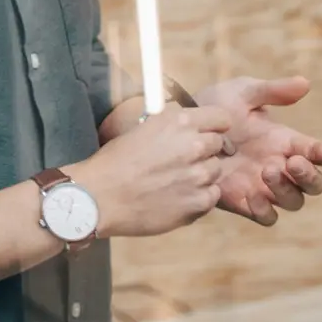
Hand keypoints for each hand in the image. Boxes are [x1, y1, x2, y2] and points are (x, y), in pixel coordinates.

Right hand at [71, 104, 229, 236]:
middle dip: (206, 150)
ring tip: (179, 181)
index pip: (221, 118)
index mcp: (178, 122)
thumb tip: (183, 126)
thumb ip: (169, 127)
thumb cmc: (114, 159)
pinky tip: (178, 197)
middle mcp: (194, 145)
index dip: (214, 126)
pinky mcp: (199, 203)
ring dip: (202, 174)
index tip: (206, 133)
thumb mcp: (141, 129)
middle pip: (220, 144)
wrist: (100, 196)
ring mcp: (199, 176)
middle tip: (185, 159)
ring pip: (216, 171)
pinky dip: (200, 196)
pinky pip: (212, 196)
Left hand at [194, 76, 321, 226]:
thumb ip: (272, 90)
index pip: (316, 152)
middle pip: (312, 183)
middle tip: (293, 162)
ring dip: (287, 189)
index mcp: (284, 141)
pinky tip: (254, 197)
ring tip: (267, 170)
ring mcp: (262, 186)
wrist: (181, 127)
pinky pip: (266, 216)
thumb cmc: (214, 106)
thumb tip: (305, 83)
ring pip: (293, 201)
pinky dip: (266, 211)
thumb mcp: (242, 93)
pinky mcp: (243, 201)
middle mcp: (279, 166)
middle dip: (310, 176)